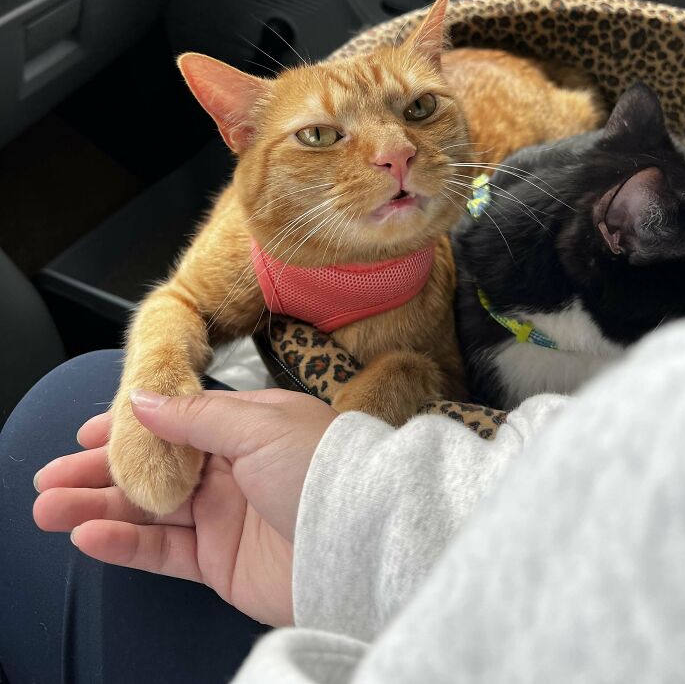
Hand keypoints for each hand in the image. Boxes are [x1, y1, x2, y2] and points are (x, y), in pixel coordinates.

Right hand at [33, 388, 336, 625]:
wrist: (360, 542)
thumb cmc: (323, 469)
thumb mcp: (258, 424)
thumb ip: (195, 413)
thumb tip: (143, 397)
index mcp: (246, 425)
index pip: (176, 420)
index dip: (131, 426)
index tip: (87, 431)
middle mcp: (232, 467)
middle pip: (153, 466)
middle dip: (100, 470)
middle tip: (51, 476)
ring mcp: (224, 515)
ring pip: (147, 508)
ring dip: (98, 506)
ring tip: (49, 506)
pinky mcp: (220, 561)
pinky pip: (162, 551)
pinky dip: (124, 544)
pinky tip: (89, 535)